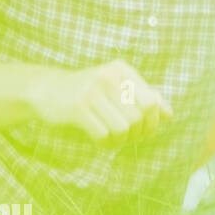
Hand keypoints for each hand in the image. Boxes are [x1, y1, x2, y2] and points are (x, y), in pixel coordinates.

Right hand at [29, 60, 173, 146]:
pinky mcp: (77, 107)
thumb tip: (169, 115)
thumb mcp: (118, 88)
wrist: (45, 88)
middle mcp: (109, 77)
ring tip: (112, 138)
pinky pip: (103, 134)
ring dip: (120, 140)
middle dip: (136, 133)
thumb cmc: (89, 91)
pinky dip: (105, 143)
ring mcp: (92, 91)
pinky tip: (100, 140)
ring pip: (123, 128)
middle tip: (126, 137)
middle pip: (139, 117)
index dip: (152, 122)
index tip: (144, 130)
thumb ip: (144, 97)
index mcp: (123, 70)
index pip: (152, 102)